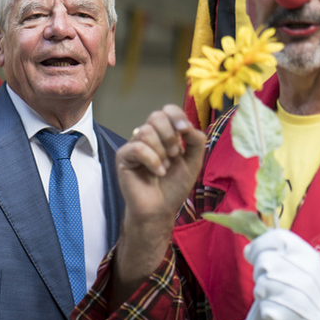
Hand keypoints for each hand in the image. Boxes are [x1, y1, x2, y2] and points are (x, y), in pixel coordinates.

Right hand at [111, 105, 205, 298]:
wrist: (160, 209)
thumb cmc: (174, 186)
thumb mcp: (193, 162)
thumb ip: (196, 141)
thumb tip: (188, 126)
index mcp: (164, 134)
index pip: (167, 110)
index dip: (177, 116)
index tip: (185, 130)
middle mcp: (147, 136)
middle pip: (156, 116)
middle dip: (170, 136)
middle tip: (175, 155)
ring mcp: (134, 145)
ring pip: (146, 132)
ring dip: (161, 153)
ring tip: (164, 168)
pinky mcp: (123, 156)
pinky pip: (138, 147)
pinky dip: (152, 160)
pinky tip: (157, 172)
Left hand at [245, 229, 319, 319]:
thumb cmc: (310, 295)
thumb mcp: (305, 267)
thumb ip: (278, 254)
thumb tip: (247, 249)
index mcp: (311, 258)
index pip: (277, 238)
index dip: (260, 245)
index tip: (254, 254)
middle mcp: (306, 275)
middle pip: (264, 262)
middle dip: (260, 272)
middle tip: (271, 283)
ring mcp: (297, 297)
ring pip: (260, 285)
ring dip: (263, 293)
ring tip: (279, 299)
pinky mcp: (287, 316)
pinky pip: (263, 306)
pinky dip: (267, 310)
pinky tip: (280, 312)